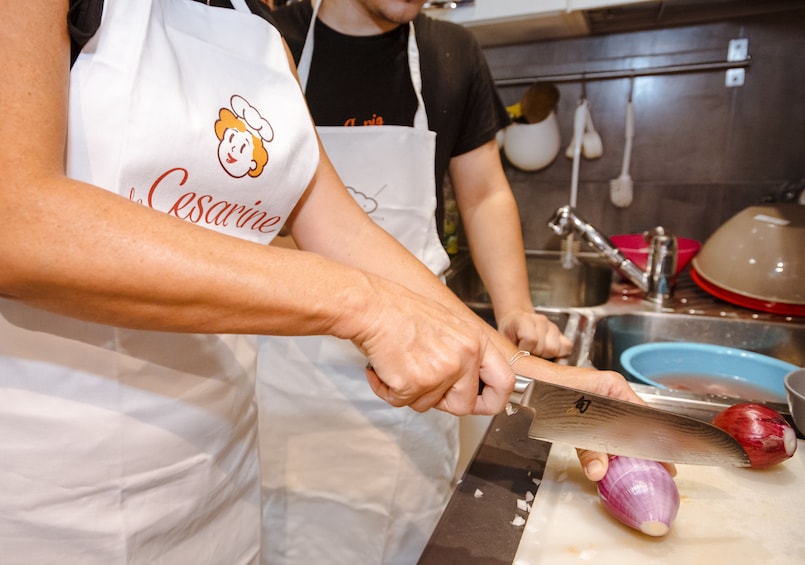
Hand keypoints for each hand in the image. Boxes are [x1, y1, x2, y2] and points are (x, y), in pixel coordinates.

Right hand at [351, 279, 514, 415]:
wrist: (371, 306)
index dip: (493, 401)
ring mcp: (441, 371)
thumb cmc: (400, 312)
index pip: (504, 382)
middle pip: (462, 405)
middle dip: (440, 402)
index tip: (480, 404)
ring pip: (427, 405)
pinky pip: (402, 402)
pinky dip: (387, 390)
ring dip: (409, 392)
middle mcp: (464, 357)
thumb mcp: (449, 326)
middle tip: (421, 382)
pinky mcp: (415, 383)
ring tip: (398, 362)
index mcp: (476, 341)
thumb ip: (464, 353)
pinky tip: (383, 367)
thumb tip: (468, 383)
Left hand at [496, 309, 572, 358]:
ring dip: (547, 354)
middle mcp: (540, 320)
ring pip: (556, 348)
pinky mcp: (561, 333)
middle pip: (547, 347)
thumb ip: (510, 351)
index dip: (526, 350)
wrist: (515, 321)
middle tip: (528, 353)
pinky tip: (546, 351)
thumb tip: (517, 366)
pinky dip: (558, 353)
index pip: (532, 340)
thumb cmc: (509, 333)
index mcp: (523, 320)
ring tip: (537, 352)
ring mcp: (552, 326)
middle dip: (537, 355)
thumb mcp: (503, 341)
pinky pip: (566, 347)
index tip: (520, 351)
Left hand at [511, 359, 676, 480]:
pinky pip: (608, 427)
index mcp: (613, 387)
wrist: (526, 381)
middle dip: (646, 447)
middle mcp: (611, 391)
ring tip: (645, 468)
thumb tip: (600, 472)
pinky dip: (613, 444)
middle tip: (661, 469)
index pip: (645, 416)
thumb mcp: (571, 422)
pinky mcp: (590, 407)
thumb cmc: (547, 390)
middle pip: (636, 423)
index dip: (656, 441)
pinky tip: (618, 459)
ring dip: (630, 448)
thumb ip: (587, 448)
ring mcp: (601, 398)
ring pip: (622, 427)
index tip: (667, 461)